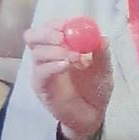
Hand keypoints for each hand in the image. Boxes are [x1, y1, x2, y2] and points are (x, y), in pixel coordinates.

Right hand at [24, 18, 112, 139]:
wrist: (92, 116)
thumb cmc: (97, 89)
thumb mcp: (105, 71)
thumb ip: (102, 55)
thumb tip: (102, 38)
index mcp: (63, 46)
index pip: (51, 27)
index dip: (57, 23)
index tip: (68, 24)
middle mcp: (49, 55)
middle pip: (34, 36)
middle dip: (47, 33)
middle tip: (63, 38)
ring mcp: (43, 70)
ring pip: (36, 52)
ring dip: (55, 51)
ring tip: (75, 58)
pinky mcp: (41, 86)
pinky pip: (40, 72)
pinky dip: (52, 66)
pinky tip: (66, 66)